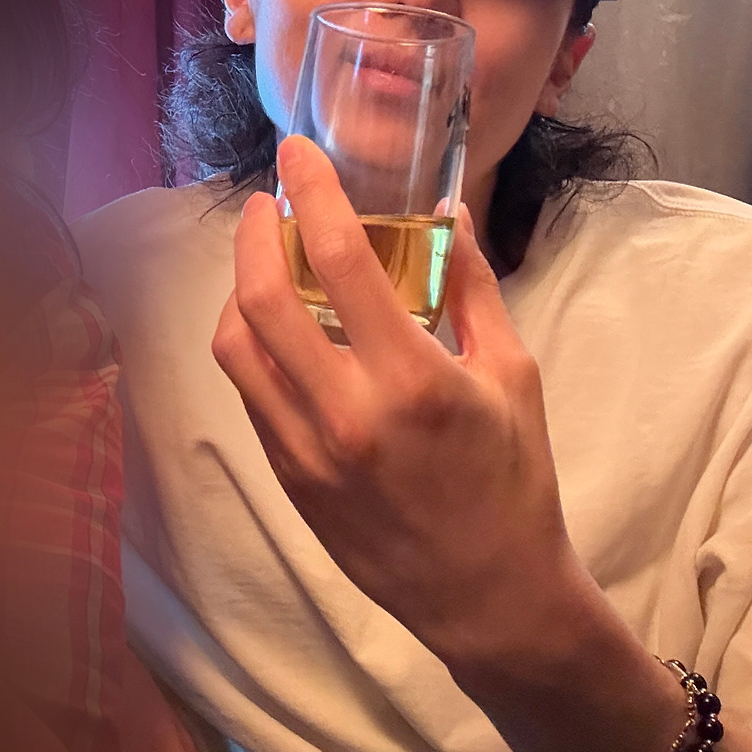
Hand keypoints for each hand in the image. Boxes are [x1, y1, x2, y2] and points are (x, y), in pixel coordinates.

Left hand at [212, 134, 583, 682]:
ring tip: (264, 258)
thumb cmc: (515, 482)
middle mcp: (344, 414)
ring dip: (239, 287)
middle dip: (251, 233)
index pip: (340, 261)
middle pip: (261, 299)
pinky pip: (250, 392)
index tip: (295, 152)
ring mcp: (305, 452)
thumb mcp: (514, 375)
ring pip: (236, 348)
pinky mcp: (288, 479)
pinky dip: (251, 342)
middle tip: (265, 201)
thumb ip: (474, 287)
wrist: (490, 598)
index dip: (309, 193)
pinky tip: (276, 321)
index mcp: (411, 381)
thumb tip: (447, 209)